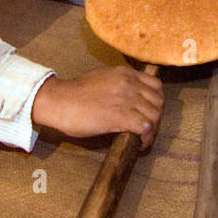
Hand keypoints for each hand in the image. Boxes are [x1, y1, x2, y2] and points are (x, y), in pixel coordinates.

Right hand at [30, 66, 164, 149]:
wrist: (59, 101)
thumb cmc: (75, 93)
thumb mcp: (102, 78)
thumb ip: (119, 84)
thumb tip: (130, 97)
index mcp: (125, 73)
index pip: (156, 86)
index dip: (156, 101)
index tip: (149, 112)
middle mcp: (129, 83)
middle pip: (158, 101)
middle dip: (156, 117)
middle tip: (147, 128)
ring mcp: (126, 99)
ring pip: (154, 115)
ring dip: (152, 130)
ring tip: (143, 138)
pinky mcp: (121, 116)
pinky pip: (146, 127)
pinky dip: (147, 138)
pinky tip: (140, 144)